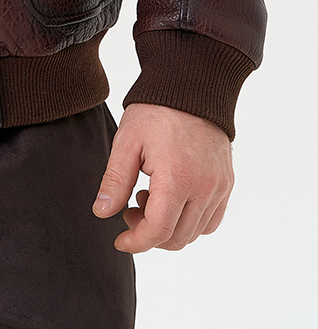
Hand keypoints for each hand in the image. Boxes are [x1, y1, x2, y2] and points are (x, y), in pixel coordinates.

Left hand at [92, 102, 233, 252]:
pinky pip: (211, 220)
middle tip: (129, 209)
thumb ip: (115, 181)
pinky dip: (190, 222)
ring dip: (169, 228)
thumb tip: (102, 213)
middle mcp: (204, 188)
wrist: (191, 86)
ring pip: (195, 233)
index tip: (119, 241)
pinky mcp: (227, 183)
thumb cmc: (156, 112)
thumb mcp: (127, 142)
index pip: (158, 231)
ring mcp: (219, 187)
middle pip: (177, 238)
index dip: (136, 243)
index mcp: (177, 179)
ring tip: (148, 197)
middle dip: (149, 234)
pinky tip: (172, 199)